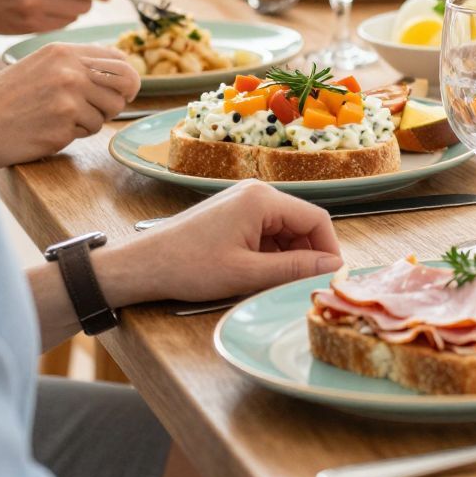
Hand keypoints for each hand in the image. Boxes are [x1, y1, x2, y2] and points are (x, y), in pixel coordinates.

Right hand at [0, 43, 139, 167]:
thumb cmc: (5, 99)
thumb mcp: (38, 66)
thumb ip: (75, 64)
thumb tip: (119, 66)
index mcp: (62, 52)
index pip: (118, 59)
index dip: (126, 76)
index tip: (122, 88)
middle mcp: (69, 69)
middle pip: (126, 82)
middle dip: (122, 97)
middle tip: (107, 108)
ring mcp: (69, 95)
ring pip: (111, 109)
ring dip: (94, 119)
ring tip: (62, 118)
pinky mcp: (65, 122)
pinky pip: (91, 130)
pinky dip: (76, 133)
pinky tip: (50, 129)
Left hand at [98, 180, 341, 306]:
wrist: (142, 266)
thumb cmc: (188, 267)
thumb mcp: (247, 273)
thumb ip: (294, 269)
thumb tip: (333, 267)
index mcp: (262, 199)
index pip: (316, 218)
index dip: (329, 249)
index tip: (331, 276)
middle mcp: (256, 193)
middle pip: (301, 222)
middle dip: (308, 253)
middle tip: (306, 283)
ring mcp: (243, 201)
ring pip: (285, 229)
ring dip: (289, 255)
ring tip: (279, 281)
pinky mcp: (233, 213)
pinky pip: (266, 231)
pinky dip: (271, 252)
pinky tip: (262, 273)